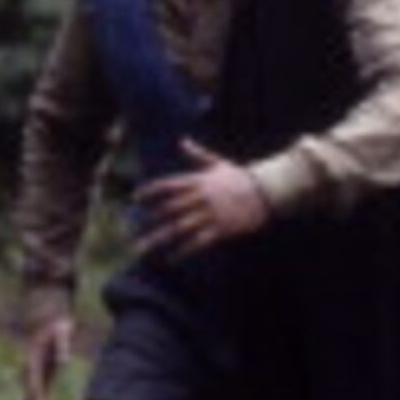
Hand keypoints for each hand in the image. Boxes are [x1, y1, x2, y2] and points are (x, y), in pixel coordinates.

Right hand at [19, 303, 76, 399]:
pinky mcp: (41, 364)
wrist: (47, 311)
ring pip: (31, 388)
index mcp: (34, 359)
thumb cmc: (56, 322)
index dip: (36, 397)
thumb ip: (62, 345)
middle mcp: (30, 364)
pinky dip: (38, 395)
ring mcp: (34, 365)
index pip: (34, 382)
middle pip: (29, 389)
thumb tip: (63, 361)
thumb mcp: (62, 330)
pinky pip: (38, 383)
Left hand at [129, 142, 269, 261]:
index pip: (169, 184)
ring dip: (159, 238)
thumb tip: (182, 140)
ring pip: (180, 227)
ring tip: (141, 248)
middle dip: (149, 219)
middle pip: (169, 209)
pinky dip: (184, 251)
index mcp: (200, 181)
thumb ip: (198, 154)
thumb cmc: (241, 177)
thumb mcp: (219, 164)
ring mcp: (212, 213)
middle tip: (130, 230)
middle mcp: (202, 197)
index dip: (151, 191)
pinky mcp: (222, 228)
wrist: (269, 190)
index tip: (135, 198)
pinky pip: (198, 241)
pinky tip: (171, 259)